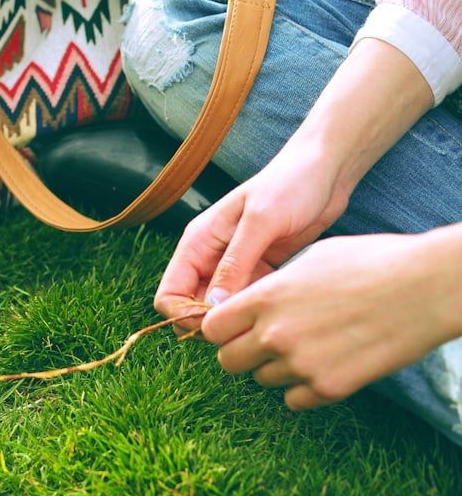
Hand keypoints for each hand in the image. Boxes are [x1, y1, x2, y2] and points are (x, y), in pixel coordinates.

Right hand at [154, 146, 346, 328]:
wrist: (326, 170)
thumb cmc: (290, 184)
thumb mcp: (260, 222)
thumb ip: (235, 264)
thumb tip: (212, 307)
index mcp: (197, 242)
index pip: (169, 294)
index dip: (185, 316)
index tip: (220, 323)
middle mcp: (210, 257)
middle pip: (191, 308)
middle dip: (212, 323)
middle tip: (247, 325)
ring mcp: (234, 267)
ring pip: (220, 310)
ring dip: (238, 319)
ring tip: (268, 316)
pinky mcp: (259, 273)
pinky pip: (247, 303)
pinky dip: (258, 311)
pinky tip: (281, 307)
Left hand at [201, 230, 461, 409]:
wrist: (425, 287)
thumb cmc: (371, 262)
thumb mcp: (309, 260)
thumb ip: (272, 287)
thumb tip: (251, 303)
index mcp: (264, 298)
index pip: (211, 328)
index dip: (222, 329)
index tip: (237, 327)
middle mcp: (273, 334)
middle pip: (227, 361)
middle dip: (242, 353)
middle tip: (265, 344)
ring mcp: (300, 364)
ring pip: (262, 380)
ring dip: (276, 369)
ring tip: (309, 347)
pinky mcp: (328, 388)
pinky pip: (294, 400)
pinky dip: (304, 388)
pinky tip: (325, 366)